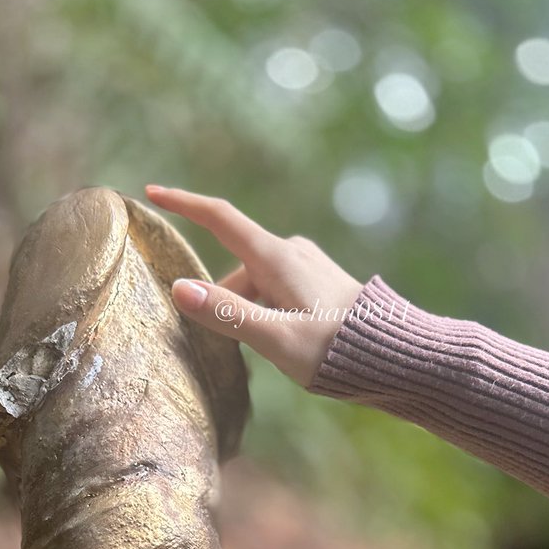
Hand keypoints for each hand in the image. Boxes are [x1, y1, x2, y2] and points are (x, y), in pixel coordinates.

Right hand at [144, 185, 363, 388]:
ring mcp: (309, 265)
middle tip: (241, 349)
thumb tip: (178, 288)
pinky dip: (270, 314)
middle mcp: (292, 252)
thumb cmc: (335, 352)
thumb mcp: (275, 339)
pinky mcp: (321, 282)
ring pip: (257, 284)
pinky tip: (290, 344)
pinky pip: (278, 291)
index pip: (220, 219)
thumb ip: (227, 314)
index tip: (153, 191)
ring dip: (251, 314)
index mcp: (277, 258)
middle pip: (236, 268)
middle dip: (226, 303)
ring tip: (276, 354)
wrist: (395, 358)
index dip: (184, 204)